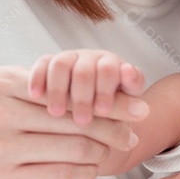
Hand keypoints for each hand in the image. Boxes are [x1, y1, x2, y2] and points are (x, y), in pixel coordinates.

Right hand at [0, 61, 147, 178]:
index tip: (139, 109)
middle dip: (112, 128)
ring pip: (73, 148)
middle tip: (132, 135)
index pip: (69, 91)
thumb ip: (66, 90)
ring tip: (110, 151)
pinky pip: (63, 174)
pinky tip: (93, 168)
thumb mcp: (26, 94)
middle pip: (75, 120)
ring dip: (101, 151)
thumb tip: (131, 99)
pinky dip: (87, 172)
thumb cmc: (10, 120)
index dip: (111, 101)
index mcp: (1, 83)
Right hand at [27, 49, 145, 124]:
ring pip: (61, 65)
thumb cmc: (110, 109)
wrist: (91, 102)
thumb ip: (130, 107)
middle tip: (81, 120)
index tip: (103, 112)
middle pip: (84, 70)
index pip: (109, 70)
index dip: (106, 90)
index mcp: (112, 65)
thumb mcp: (123, 108)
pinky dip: (38, 78)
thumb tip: (143, 110)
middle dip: (83, 96)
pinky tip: (36, 95)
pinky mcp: (47, 64)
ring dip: (59, 89)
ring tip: (56, 113)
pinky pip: (41, 64)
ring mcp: (68, 58)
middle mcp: (90, 58)